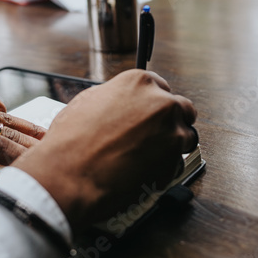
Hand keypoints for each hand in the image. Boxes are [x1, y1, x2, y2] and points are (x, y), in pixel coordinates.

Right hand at [12, 70, 196, 231]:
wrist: (70, 175)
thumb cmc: (72, 140)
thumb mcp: (88, 101)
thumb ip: (116, 96)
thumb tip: (124, 102)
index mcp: (139, 82)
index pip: (162, 87)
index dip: (154, 104)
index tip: (150, 115)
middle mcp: (161, 103)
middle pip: (182, 109)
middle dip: (170, 122)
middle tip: (153, 136)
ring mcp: (172, 132)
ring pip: (186, 136)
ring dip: (172, 145)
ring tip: (146, 156)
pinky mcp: (175, 161)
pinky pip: (178, 163)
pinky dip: (165, 168)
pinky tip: (141, 171)